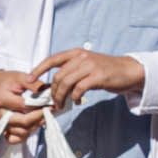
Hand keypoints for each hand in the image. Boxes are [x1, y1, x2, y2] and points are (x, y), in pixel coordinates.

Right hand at [0, 67, 49, 145]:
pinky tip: (31, 126)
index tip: (51, 105)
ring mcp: (0, 123)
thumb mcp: (21, 77)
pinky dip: (24, 136)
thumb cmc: (8, 81)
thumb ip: (35, 85)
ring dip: (34, 126)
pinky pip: (13, 139)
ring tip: (42, 117)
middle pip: (22, 122)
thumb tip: (49, 95)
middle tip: (49, 112)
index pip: (24, 106)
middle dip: (39, 118)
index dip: (40, 107)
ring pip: (21, 132)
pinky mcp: (2, 129)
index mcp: (2, 99)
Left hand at [31, 47, 146, 111]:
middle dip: (53, 91)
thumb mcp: (86, 65)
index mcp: (76, 53)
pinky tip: (76, 102)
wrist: (128, 70)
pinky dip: (74, 98)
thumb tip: (54, 84)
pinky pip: (79, 89)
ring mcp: (90, 65)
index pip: (52, 59)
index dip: (38, 69)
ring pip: (66, 83)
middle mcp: (82, 57)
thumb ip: (72, 70)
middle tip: (54, 102)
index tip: (29, 80)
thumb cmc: (105, 70)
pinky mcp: (98, 76)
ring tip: (62, 104)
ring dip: (61, 96)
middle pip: (58, 76)